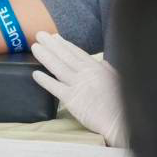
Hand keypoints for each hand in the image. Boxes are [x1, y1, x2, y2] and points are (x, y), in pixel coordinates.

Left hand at [31, 31, 127, 147]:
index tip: (55, 36)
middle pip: (64, 55)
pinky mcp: (71, 99)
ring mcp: (77, 85)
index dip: (64, 43)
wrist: (120, 121)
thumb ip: (107, 70)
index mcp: (96, 68)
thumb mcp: (118, 80)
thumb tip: (102, 62)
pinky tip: (36, 74)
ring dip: (45, 56)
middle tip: (39, 34)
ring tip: (35, 47)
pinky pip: (54, 87)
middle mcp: (85, 73)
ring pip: (57, 67)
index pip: (76, 52)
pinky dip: (44, 80)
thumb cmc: (122, 103)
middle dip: (51, 44)